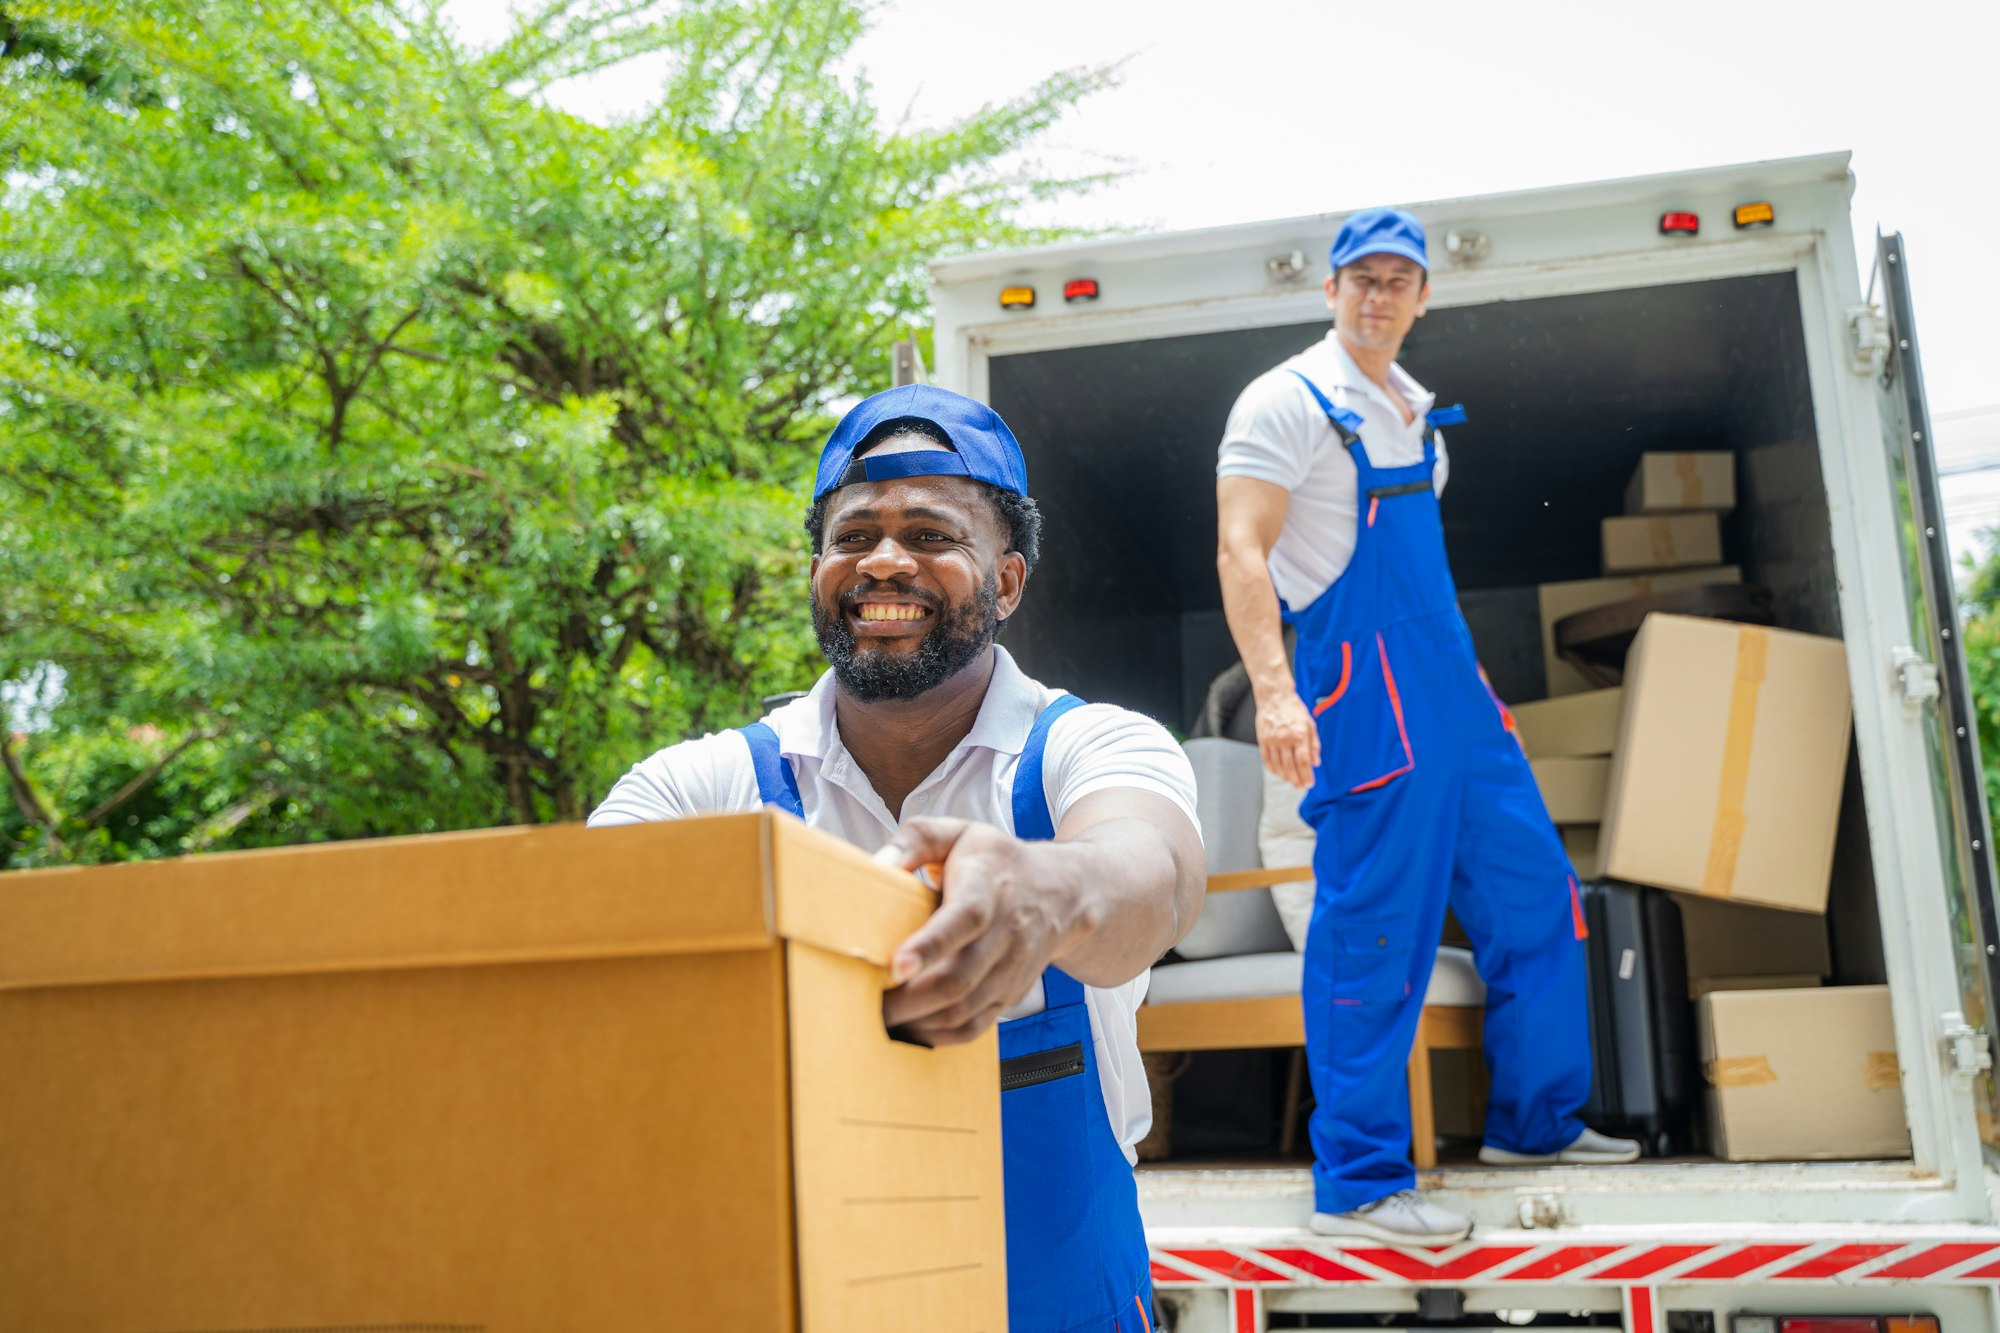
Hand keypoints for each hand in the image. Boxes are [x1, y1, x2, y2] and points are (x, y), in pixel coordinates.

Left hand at [874, 817, 1072, 1046]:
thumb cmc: (999, 861)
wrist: (1063, 893)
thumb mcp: (960, 832)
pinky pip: (973, 1027)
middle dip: (908, 998)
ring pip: (963, 1009)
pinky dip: (938, 1036)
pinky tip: (909, 1029)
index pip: (964, 918)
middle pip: (959, 978)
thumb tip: (879, 865)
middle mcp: (1007, 932)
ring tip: (879, 1018)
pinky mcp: (1009, 994)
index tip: (897, 965)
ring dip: (918, 1021)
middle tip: (867, 1001)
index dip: (931, 944)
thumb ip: (916, 840)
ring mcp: (1011, 969)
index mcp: (989, 886)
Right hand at [1256, 688, 1319, 789]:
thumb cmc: (1294, 709)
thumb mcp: (1310, 724)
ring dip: (1285, 777)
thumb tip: (1316, 763)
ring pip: (1278, 766)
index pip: (1303, 761)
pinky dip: (1273, 769)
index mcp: (1299, 735)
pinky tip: (1279, 774)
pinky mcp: (1262, 740)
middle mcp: (1284, 739)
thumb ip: (1314, 745)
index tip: (1310, 784)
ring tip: (1292, 782)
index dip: (1306, 775)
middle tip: (1301, 787)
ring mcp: (1272, 740)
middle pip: (1290, 767)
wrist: (1274, 697)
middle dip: (1296, 780)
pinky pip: (1267, 760)